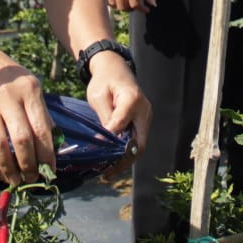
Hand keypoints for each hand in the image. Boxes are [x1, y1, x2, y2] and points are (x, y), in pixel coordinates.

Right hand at [0, 42, 56, 185]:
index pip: (41, 129)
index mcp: (29, 89)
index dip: (47, 154)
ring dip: (11, 168)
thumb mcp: (27, 84)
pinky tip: (2, 172)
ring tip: (18, 181)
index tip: (50, 170)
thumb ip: (39, 112)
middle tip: (34, 179)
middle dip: (30, 164)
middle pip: (22, 139)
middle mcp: (9, 97)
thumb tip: (53, 144)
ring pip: (1, 145)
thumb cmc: (4, 75)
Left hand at [84, 52, 150, 177]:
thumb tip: (104, 141)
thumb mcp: (98, 96)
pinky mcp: (143, 122)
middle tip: (107, 173)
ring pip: (139, 145)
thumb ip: (104, 118)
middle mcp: (144, 110)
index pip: (121, 125)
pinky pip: (137, 140)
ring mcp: (146, 117)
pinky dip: (126, 151)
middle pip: (139, 143)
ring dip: (125, 159)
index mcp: (132, 100)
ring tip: (108, 171)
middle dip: (124, 161)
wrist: (115, 69)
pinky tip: (113, 160)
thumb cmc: (104, 81)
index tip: (96, 151)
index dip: (109, 140)